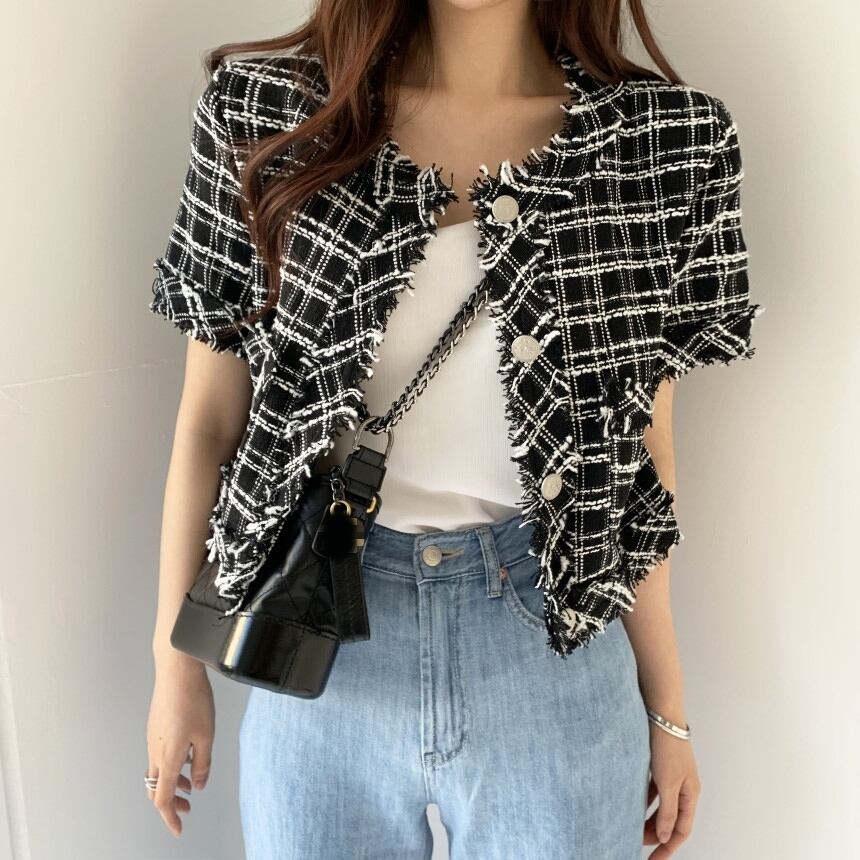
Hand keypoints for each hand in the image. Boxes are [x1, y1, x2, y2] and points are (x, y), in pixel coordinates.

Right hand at [146, 651, 213, 836]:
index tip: (179, 829)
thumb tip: (199, 784)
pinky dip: (171, 765)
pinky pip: (158, 755)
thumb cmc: (194, 700)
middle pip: (156, 789)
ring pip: (157, 772)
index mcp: (168, 758)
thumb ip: (203, 763)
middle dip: (171, 803)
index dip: (170, 817)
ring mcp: (152, 738)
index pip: (163, 799)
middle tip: (188, 807)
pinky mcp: (155, 727)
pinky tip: (187, 756)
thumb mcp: (207, 735)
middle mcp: (155, 751)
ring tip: (192, 784)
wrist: (177, 671)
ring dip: (173, 783)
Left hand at [644, 723, 700, 855]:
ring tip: (632, 828)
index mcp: (690, 794)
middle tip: (637, 843)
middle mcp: (684, 787)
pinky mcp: (660, 766)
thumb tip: (667, 837)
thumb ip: (668, 811)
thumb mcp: (667, 783)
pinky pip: (653, 791)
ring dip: (648, 819)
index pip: (682, 831)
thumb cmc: (667, 746)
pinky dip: (644, 800)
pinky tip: (631, 803)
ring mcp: (672, 776)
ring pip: (661, 806)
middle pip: (672, 820)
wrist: (661, 714)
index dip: (668, 848)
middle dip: (656, 835)